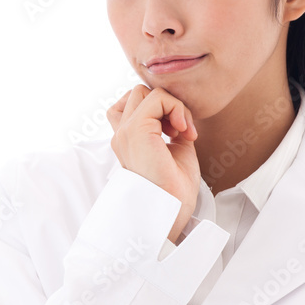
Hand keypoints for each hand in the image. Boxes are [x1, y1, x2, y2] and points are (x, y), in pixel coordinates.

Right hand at [106, 85, 200, 243]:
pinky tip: (183, 131)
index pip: (133, 106)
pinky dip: (176, 107)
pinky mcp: (135, 131)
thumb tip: (178, 113)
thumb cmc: (174, 191)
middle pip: (137, 94)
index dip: (160, 110)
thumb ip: (172, 129)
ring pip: (144, 91)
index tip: (179, 133)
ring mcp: (125, 132)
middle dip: (165, 104)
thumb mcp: (176, 152)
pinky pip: (156, 97)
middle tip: (182, 130)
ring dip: (172, 104)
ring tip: (183, 130)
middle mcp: (121, 135)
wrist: (171, 213)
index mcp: (127, 142)